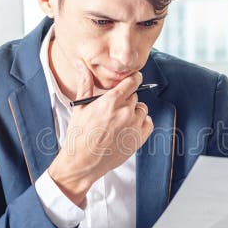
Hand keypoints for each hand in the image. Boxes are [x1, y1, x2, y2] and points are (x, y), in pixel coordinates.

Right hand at [47, 60, 152, 204]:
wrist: (83, 162)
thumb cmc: (79, 135)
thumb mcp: (80, 107)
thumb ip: (85, 83)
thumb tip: (82, 64)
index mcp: (111, 101)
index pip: (132, 81)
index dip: (132, 79)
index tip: (131, 80)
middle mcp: (125, 112)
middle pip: (134, 96)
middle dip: (126, 99)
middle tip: (114, 108)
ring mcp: (134, 126)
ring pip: (141, 109)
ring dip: (133, 111)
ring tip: (119, 120)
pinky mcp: (139, 139)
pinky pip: (148, 123)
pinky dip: (142, 123)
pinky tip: (129, 126)